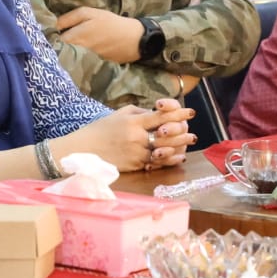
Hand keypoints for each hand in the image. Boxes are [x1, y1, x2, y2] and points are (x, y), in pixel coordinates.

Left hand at [56, 7, 143, 62]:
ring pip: (67, 61)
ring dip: (64, 56)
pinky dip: (74, 62)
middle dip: (54, 49)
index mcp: (75, 38)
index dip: (49, 40)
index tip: (47, 36)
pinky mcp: (91, 69)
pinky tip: (76, 57)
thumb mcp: (89, 13)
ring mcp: (84, 63)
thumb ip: (68, 19)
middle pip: (58, 54)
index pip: (52, 43)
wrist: (133, 40)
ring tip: (64, 50)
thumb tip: (53, 26)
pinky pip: (77, 66)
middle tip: (53, 44)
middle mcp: (77, 53)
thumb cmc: (110, 23)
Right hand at [63, 105, 194, 171]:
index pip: (161, 116)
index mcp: (133, 121)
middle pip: (167, 134)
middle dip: (183, 132)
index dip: (178, 113)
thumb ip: (140, 113)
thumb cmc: (101, 130)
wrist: (83, 150)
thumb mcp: (120, 114)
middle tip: (193, 131)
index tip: (190, 112)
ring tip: (190, 142)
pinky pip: (156, 162)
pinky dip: (169, 160)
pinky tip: (178, 157)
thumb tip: (159, 113)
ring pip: (164, 150)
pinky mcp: (134, 165)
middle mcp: (136, 137)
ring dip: (179, 146)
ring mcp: (136, 152)